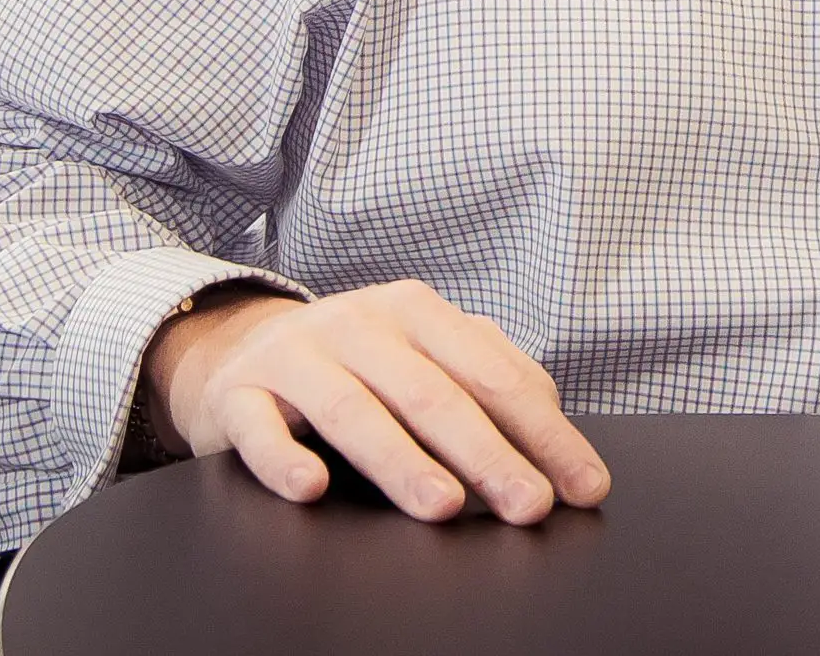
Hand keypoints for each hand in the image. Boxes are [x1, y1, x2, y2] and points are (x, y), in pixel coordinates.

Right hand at [145, 281, 609, 525]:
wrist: (239, 348)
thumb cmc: (356, 361)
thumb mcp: (422, 352)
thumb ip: (486, 377)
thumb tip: (552, 426)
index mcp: (416, 312)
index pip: (494, 376)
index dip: (544, 432)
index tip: (582, 486)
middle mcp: (358, 325)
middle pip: (431, 393)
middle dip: (487, 453)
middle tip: (529, 504)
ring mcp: (294, 358)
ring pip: (353, 411)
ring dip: (401, 461)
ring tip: (443, 507)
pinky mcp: (236, 396)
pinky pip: (259, 429)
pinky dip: (284, 458)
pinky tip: (312, 489)